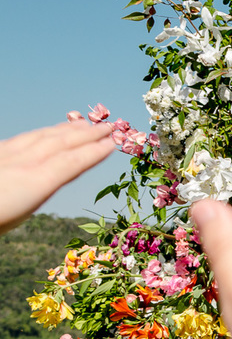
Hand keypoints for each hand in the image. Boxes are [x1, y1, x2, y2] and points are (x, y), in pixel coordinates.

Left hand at [0, 121, 115, 234]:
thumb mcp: (15, 214)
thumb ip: (35, 187)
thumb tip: (54, 168)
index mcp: (31, 181)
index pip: (70, 162)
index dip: (93, 151)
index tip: (114, 143)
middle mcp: (20, 163)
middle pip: (58, 143)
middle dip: (86, 134)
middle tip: (110, 126)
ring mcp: (5, 155)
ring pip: (40, 137)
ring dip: (66, 130)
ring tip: (84, 125)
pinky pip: (25, 139)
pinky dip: (43, 134)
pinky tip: (46, 134)